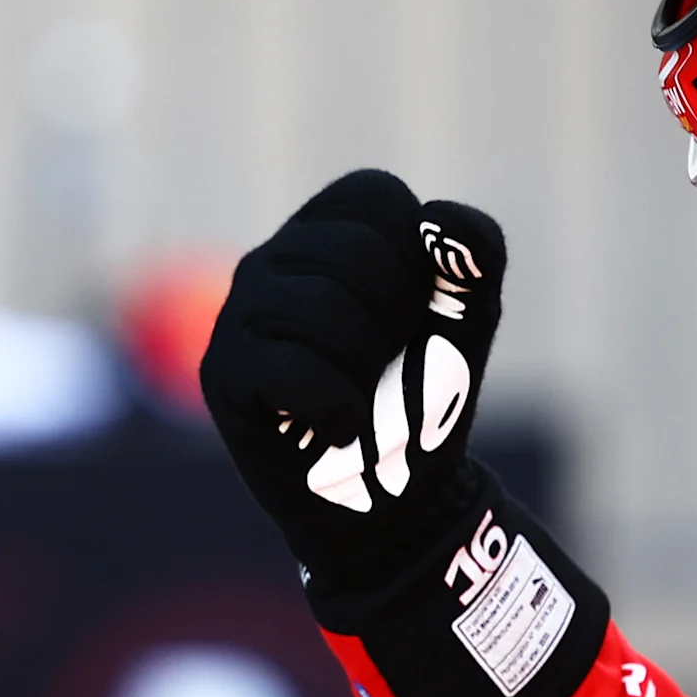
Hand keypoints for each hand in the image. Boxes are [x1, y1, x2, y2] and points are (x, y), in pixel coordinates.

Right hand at [200, 169, 506, 586]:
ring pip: (322, 312)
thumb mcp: (469, 315)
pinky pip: (294, 372)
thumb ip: (474, 252)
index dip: (417, 262)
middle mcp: (271, 258)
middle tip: (383, 365)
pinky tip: (335, 426)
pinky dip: (338, 409)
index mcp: (325, 226)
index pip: (377, 199)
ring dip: (367, 369)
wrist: (398, 497)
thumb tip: (434, 220)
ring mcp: (238, 314)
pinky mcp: (222, 373)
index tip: (409, 314)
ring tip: (356, 393)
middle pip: (355, 256)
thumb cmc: (422, 394)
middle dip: (394, 322)